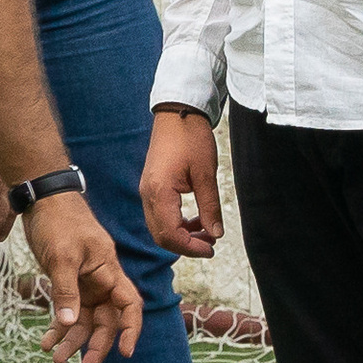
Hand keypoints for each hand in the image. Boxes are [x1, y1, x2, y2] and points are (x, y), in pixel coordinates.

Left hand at [20, 192, 142, 362]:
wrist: (42, 199)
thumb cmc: (59, 221)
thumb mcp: (61, 257)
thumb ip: (66, 291)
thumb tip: (68, 324)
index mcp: (109, 272)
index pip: (130, 306)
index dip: (131, 330)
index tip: (126, 353)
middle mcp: (101, 281)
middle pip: (106, 321)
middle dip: (96, 347)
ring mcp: (85, 284)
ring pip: (84, 321)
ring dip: (72, 341)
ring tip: (55, 360)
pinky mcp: (68, 283)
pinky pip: (67, 311)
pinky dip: (58, 327)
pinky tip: (46, 342)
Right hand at [142, 105, 223, 257]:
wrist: (177, 113)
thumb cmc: (191, 138)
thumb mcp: (206, 173)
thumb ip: (209, 206)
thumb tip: (215, 233)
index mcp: (159, 192)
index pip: (170, 234)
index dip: (191, 248)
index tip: (211, 249)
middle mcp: (147, 195)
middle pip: (161, 235)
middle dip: (185, 245)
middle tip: (210, 245)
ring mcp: (147, 191)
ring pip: (159, 227)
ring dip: (181, 235)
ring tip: (206, 232)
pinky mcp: (151, 187)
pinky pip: (159, 215)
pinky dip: (176, 223)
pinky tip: (194, 220)